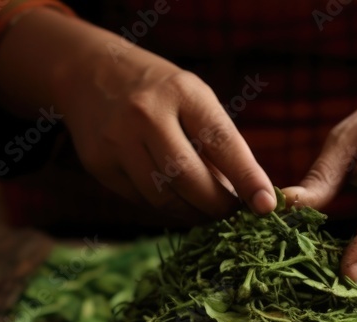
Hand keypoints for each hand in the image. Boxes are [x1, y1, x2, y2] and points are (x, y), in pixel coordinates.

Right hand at [0, 11, 275, 223]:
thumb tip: (246, 196)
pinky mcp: (99, 163)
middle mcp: (147, 114)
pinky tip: (175, 200)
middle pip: (190, 179)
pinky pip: (141, 200)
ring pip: (164, 197)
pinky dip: (165, 207)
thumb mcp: (194, 98)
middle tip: (231, 212)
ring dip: (192, 212)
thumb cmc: (160, 91)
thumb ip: (219, 142)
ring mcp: (118, 140)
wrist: (90, 72)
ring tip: (206, 210)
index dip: (247, 178)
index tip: (266, 205)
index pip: (223, 142)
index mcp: (182, 92)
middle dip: (217, 205)